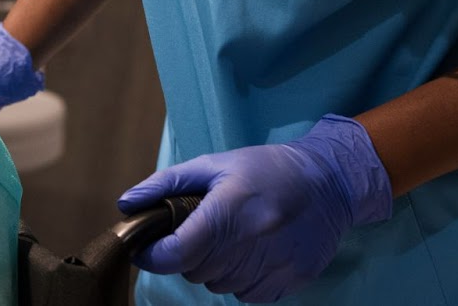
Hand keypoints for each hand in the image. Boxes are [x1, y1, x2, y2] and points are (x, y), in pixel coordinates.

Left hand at [117, 114, 391, 302]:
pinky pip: (245, 294)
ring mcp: (273, 267)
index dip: (153, 255)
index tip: (146, 248)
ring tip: (236, 235)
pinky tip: (255, 250)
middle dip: (189, 253)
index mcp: (229, 210)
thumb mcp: (214, 164)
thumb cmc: (266, 169)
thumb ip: (166, 184)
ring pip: (218, 286)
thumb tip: (127, 205)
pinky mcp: (290, 283)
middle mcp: (251, 244)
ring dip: (216, 267)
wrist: (330, 183)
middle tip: (205, 227)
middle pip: (195, 271)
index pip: (177, 253)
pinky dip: (241, 278)